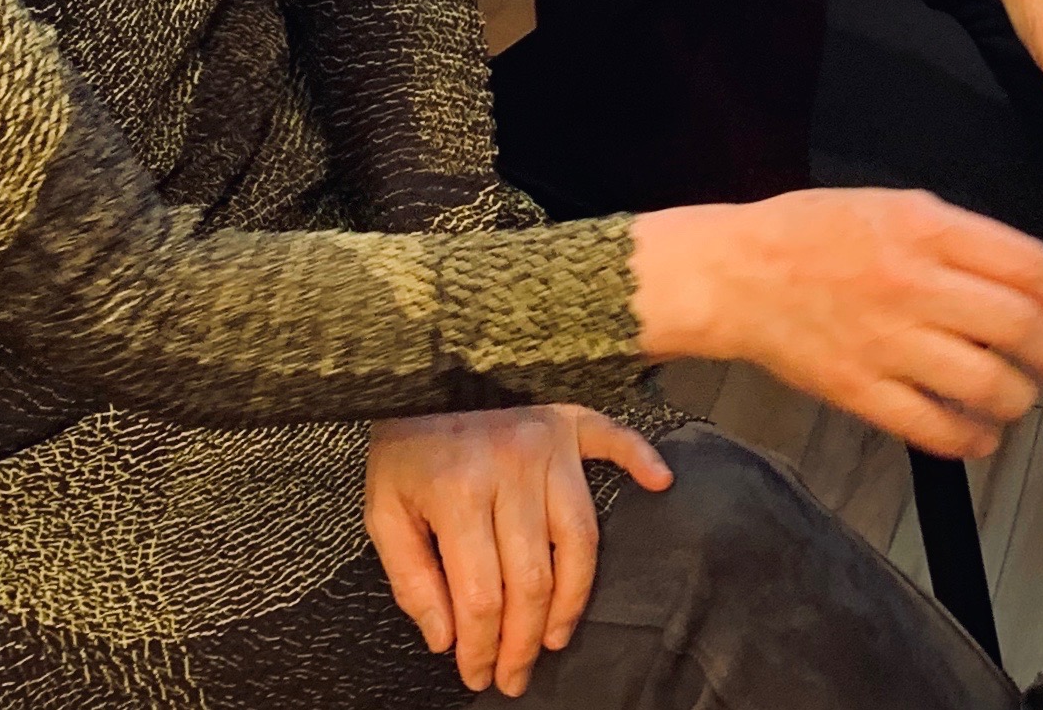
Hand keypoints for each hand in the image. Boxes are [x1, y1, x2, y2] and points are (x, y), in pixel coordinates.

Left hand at [365, 406, 669, 696]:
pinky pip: (613, 438)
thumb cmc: (405, 439)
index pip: (482, 597)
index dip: (482, 648)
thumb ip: (410, 578)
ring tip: (557, 637)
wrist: (417, 366)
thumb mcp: (384, 509)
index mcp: (459, 493)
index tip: (478, 675)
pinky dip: (640, 458)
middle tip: (517, 676)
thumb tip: (446, 639)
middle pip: (535, 579)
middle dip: (525, 642)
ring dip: (573, 598)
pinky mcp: (567, 418)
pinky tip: (658, 482)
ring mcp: (546, 442)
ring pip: (580, 537)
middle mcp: (510, 468)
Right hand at [631, 186, 1042, 458]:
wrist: (735, 273)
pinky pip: (937, 428)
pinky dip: (974, 438)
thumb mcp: (890, 204)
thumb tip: (1025, 274)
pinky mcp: (862, 390)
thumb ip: (957, 234)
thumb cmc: (808, 233)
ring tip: (1026, 395)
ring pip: (988, 384)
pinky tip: (982, 432)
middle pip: (1020, 328)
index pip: (1028, 266)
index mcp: (922, 228)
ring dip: (1024, 397)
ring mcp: (887, 341)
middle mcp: (911, 283)